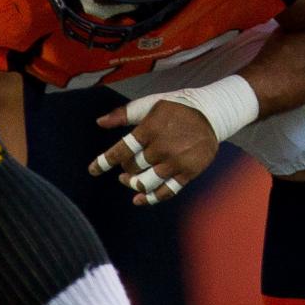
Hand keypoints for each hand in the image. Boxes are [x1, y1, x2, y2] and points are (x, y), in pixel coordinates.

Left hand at [91, 98, 220, 204]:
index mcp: (150, 128)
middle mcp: (162, 147)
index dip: (104, 161)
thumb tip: (99, 122)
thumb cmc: (176, 109)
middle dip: (125, 168)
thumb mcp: (151, 104)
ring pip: (146, 183)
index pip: (122, 149)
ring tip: (128, 180)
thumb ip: (124, 114)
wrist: (212, 114)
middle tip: (125, 166)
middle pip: (133, 167)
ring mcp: (176, 162)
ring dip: (133, 184)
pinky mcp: (188, 172)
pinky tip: (139, 199)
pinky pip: (166, 191)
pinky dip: (150, 199)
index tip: (93, 170)